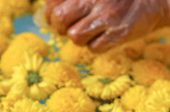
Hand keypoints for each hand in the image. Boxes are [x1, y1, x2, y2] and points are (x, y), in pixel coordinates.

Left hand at [46, 0, 169, 51]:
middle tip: (69, 28)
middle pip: (59, 19)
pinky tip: (105, 37)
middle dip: (60, 27)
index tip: (56, 17)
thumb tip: (49, 14)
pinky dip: (96, 46)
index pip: (52, 4)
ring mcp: (107, 16)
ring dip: (79, 37)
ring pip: (74, 36)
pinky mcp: (119, 33)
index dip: (50, 14)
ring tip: (90, 32)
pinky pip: (95, 48)